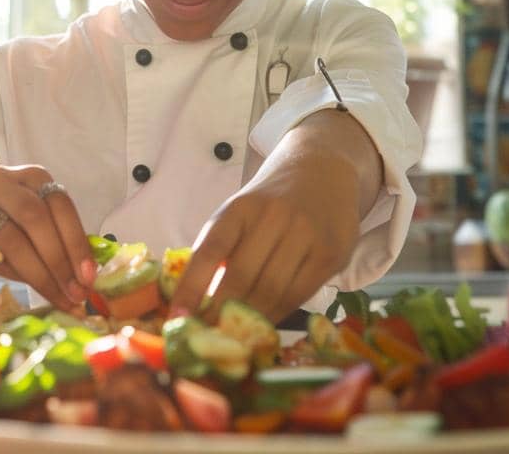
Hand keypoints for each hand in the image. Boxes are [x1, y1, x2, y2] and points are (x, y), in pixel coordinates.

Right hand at [0, 164, 96, 310]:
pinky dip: (15, 276)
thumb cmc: (4, 218)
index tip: (90, 275)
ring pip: (14, 241)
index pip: (60, 204)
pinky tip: (31, 290)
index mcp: (31, 176)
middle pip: (36, 218)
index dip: (77, 241)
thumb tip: (86, 275)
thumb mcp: (31, 214)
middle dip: (60, 260)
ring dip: (41, 275)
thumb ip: (57, 234)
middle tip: (76, 293)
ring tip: (59, 298)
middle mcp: (1, 181)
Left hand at [170, 161, 359, 321]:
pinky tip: (266, 324)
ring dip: (250, 320)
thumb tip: (196, 302)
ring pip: (272, 290)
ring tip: (234, 339)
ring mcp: (305, 233)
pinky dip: (278, 313)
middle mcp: (273, 216)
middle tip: (207, 339)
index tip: (178, 318)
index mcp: (240, 207)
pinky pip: (299, 293)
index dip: (191, 288)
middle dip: (220, 313)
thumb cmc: (271, 201)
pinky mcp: (331, 252)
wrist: (323, 169)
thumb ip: (223, 248)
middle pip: (241, 277)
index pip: (209, 251)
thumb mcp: (241, 212)